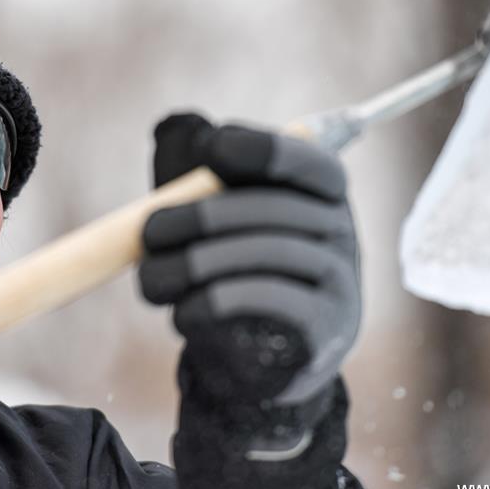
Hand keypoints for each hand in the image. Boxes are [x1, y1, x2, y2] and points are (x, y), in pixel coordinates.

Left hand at [140, 113, 360, 407]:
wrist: (260, 361)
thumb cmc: (232, 272)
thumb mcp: (217, 220)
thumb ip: (200, 172)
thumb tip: (176, 127)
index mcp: (319, 193)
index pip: (302, 157)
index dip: (257, 148)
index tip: (210, 151)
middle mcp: (340, 230)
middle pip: (272, 207)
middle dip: (200, 217)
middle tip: (148, 233)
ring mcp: (341, 279)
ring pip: (264, 254)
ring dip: (195, 264)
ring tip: (153, 280)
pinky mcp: (327, 326)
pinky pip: (270, 300)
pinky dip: (216, 302)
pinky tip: (185, 313)